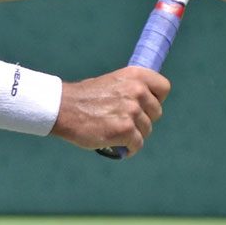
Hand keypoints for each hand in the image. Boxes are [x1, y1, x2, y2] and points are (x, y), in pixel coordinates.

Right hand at [51, 67, 169, 155]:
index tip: (145, 106)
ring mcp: (132, 111)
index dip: (156, 99)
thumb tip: (144, 102)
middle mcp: (137, 91)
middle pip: (156, 113)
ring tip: (116, 134)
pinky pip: (137, 144)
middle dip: (143, 120)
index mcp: (135, 75)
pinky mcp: (125, 130)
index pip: (163, 88)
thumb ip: (130, 89)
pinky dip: (129, 149)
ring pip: (146, 130)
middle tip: (124, 122)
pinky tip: (119, 147)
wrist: (61, 108)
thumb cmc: (84, 97)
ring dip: (133, 135)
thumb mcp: (111, 82)